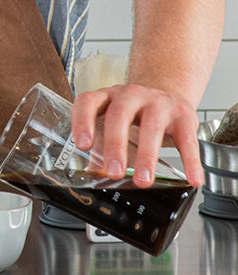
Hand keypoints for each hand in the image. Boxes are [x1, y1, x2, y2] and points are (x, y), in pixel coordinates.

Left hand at [71, 84, 203, 187]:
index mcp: (106, 97)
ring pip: (151, 126)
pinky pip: (187, 139)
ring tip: (142, 180)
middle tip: (113, 172)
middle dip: (115, 145)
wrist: (165, 94)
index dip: (82, 122)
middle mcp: (129, 95)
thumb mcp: (112, 125)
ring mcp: (157, 102)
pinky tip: (192, 179)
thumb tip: (93, 177)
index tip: (83, 145)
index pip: (88, 102)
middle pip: (119, 116)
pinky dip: (190, 161)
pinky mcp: (183, 114)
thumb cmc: (132, 115)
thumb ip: (100, 148)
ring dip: (146, 156)